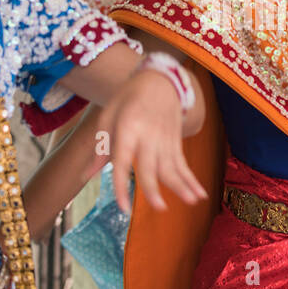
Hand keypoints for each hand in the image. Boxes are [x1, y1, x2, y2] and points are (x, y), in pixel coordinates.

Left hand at [100, 67, 206, 211]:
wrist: (159, 80)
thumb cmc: (127, 99)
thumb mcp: (108, 116)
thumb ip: (100, 147)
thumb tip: (87, 175)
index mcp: (127, 128)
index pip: (123, 161)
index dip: (121, 185)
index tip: (123, 207)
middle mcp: (148, 135)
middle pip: (152, 166)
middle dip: (157, 187)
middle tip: (159, 208)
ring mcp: (165, 139)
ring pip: (173, 166)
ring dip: (183, 185)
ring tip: (191, 202)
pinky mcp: (176, 142)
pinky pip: (184, 164)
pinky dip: (192, 179)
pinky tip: (200, 194)